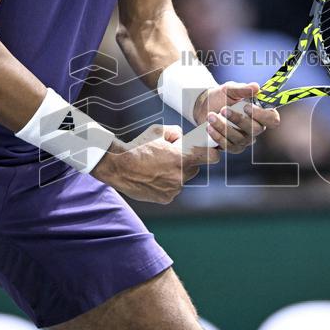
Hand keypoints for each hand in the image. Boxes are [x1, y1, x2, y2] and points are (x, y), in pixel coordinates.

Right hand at [92, 124, 219, 203]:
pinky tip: (153, 177)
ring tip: (157, 167)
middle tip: (171, 157)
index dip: (211, 153)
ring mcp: (174, 188)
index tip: (209, 151)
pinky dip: (166, 184)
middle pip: (194, 168)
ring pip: (182, 179)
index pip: (211, 157)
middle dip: (186, 162)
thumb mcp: (158, 130)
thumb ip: (176, 132)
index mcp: (182, 157)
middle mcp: (181, 175)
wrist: (118, 166)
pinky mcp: (166, 198)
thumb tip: (183, 138)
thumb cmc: (138, 146)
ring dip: (175, 174)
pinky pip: (172, 189)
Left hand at [193, 82, 281, 153]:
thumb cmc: (222, 96)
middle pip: (255, 130)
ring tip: (210, 115)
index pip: (272, 119)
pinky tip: (209, 127)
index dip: (262, 115)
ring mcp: (244, 140)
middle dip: (238, 119)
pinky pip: (228, 146)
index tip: (246, 107)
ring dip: (223, 127)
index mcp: (261, 114)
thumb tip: (256, 87)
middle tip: (223, 109)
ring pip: (239, 138)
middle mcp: (255, 129)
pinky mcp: (232, 147)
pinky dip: (217, 136)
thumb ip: (243, 89)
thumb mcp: (230, 89)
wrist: (205, 106)